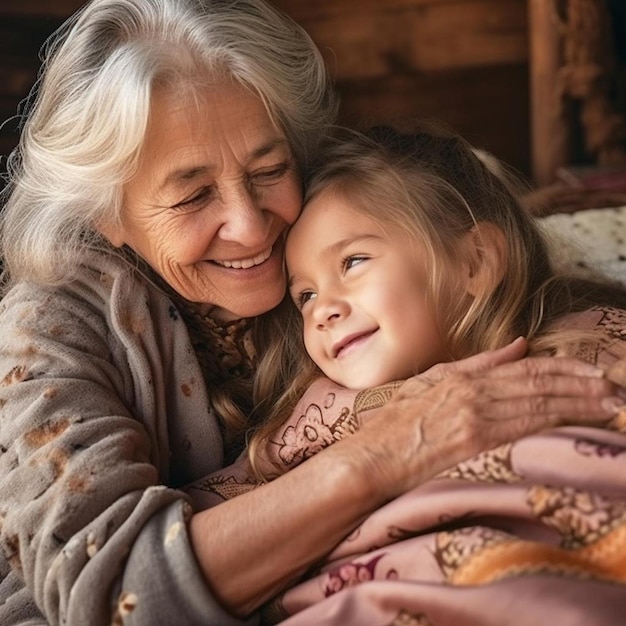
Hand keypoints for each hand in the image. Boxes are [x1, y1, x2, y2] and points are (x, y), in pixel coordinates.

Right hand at [351, 345, 625, 498]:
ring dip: (578, 403)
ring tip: (608, 404)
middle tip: (614, 387)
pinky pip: (525, 428)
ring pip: (538, 403)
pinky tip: (578, 423)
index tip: (593, 372)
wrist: (370, 457)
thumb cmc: (393, 423)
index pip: (525, 367)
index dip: (564, 368)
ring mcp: (475, 415)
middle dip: (581, 384)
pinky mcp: (474, 442)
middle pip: (539, 383)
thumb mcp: (430, 381)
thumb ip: (477, 363)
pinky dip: (555, 422)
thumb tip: (519, 346)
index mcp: (463, 375)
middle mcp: (473, 391)